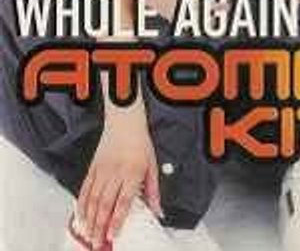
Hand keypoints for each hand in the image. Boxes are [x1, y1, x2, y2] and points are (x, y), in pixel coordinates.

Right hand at [77, 109, 160, 247]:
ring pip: (92, 200)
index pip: (124, 201)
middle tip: (97, 244)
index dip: (117, 220)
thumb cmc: (140, 143)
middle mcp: (115, 173)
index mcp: (133, 173)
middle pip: (105, 204)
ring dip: (89, 220)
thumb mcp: (152, 165)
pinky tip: (80, 218)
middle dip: (100, 227)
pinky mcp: (92, 169)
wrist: (124, 122)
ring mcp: (101, 171)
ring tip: (88, 236)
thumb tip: (158, 211)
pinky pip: (84, 190)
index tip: (113, 236)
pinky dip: (81, 206)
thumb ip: (153, 191)